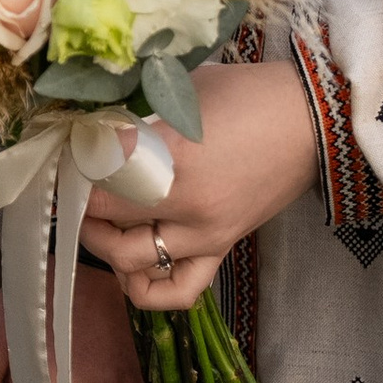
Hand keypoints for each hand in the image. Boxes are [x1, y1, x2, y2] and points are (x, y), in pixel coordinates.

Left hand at [79, 58, 322, 307]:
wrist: (317, 121)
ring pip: (128, 260)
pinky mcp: (220, 250)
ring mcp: (204, 236)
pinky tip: (131, 263)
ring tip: (97, 215)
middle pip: (104, 216)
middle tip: (72, 178)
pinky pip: (175, 291)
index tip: (64, 147)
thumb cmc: (252, 93)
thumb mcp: (185, 91)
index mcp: (175, 156)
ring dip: (101, 240)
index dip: (72, 161)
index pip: (97, 170)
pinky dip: (143, 288)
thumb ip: (138, 113)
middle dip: (77, 197)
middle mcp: (186, 206)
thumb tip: (89, 127)